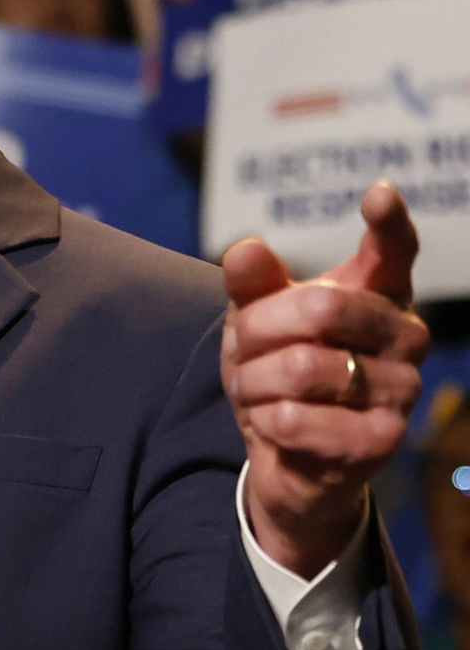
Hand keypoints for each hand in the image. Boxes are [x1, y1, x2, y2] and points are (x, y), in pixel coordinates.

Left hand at [224, 182, 428, 576]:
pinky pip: (298, 418)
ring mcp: (403, 388)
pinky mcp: (384, 439)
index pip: (394, 251)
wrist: (288, 455)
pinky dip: (267, 422)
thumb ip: (251, 285)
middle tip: (243, 350)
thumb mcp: (253, 322)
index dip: (388, 223)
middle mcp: (406, 335)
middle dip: (257, 330)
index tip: (379, 194)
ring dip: (254, 382)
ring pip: (302, 367)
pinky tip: (277, 426)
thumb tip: (245, 248)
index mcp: (379, 294)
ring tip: (258, 393)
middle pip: (320, 307)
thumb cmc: (278, 371)